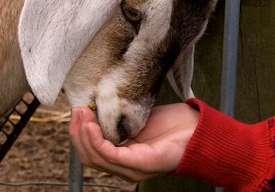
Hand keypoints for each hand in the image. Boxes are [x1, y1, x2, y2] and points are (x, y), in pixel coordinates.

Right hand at [68, 103, 199, 181]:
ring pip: (95, 158)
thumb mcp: (139, 119)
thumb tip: (97, 105)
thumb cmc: (173, 125)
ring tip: (82, 114)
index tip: (76, 111)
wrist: (199, 130)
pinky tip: (92, 126)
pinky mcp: (140, 165)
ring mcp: (132, 169)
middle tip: (76, 110)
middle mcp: (124, 168)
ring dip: (84, 135)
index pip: (91, 151)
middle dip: (77, 133)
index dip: (79, 133)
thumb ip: (119, 118)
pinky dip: (97, 141)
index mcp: (123, 157)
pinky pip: (111, 156)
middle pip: (89, 156)